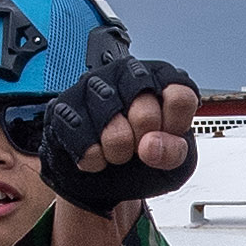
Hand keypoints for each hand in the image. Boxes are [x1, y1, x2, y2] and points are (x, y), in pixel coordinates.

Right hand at [30, 48, 205, 213]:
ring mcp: (94, 86)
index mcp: (160, 78)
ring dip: (118, 154)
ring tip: (118, 148)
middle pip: (146, 116)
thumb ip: (174, 152)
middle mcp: (127, 74)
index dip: (174, 127)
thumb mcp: (173, 160)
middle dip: (144, 143)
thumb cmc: (141, 155)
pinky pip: (86, 146)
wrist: (102, 171)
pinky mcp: (65, 106)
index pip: (179, 96)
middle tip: (138, 143)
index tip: (168, 134)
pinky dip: (95, 160)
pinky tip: (98, 152)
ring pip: (115, 132)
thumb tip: (151, 146)